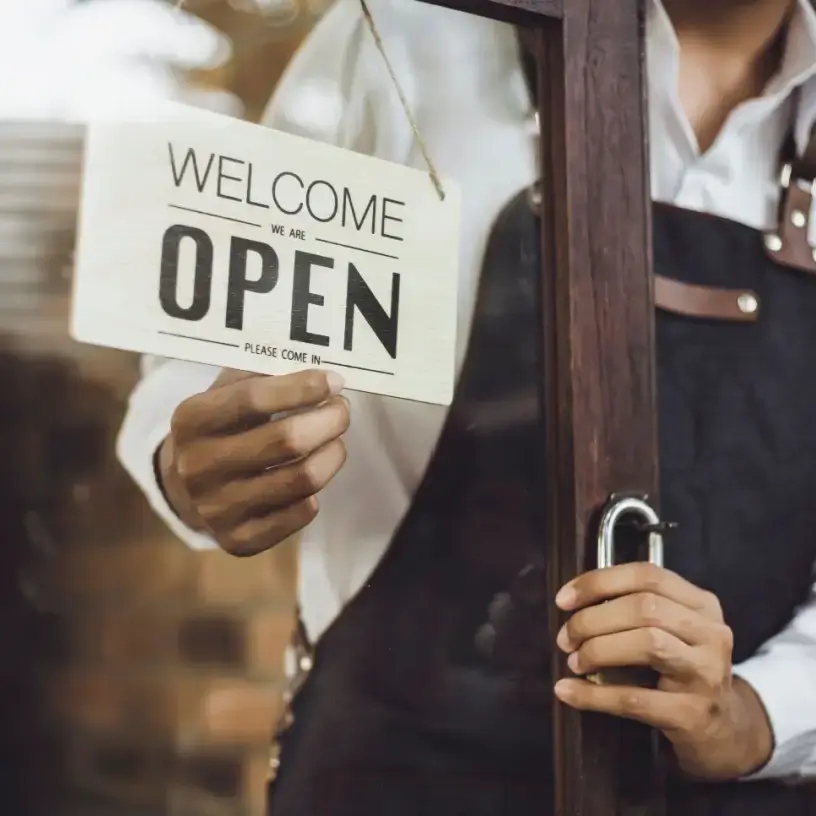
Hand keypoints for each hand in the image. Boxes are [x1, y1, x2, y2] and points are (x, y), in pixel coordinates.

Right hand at [160, 368, 347, 555]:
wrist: (185, 487)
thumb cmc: (220, 427)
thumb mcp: (225, 392)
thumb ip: (263, 375)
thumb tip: (319, 374)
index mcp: (191, 421)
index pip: (253, 399)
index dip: (301, 388)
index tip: (334, 382)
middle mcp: (198, 468)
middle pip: (287, 442)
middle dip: (329, 420)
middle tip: (342, 410)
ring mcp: (216, 509)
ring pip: (302, 479)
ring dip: (333, 453)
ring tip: (336, 439)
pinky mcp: (239, 541)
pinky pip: (300, 514)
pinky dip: (317, 490)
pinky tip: (313, 473)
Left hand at [553, 563, 773, 779]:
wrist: (722, 728)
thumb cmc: (681, 668)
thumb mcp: (671, 630)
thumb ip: (633, 608)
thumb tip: (572, 602)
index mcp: (701, 604)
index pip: (647, 576)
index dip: (599, 582)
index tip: (564, 599)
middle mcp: (710, 633)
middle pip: (644, 608)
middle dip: (593, 620)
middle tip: (566, 637)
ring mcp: (705, 673)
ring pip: (648, 644)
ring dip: (598, 650)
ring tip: (574, 661)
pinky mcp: (692, 713)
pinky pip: (635, 698)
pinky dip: (594, 695)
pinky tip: (568, 690)